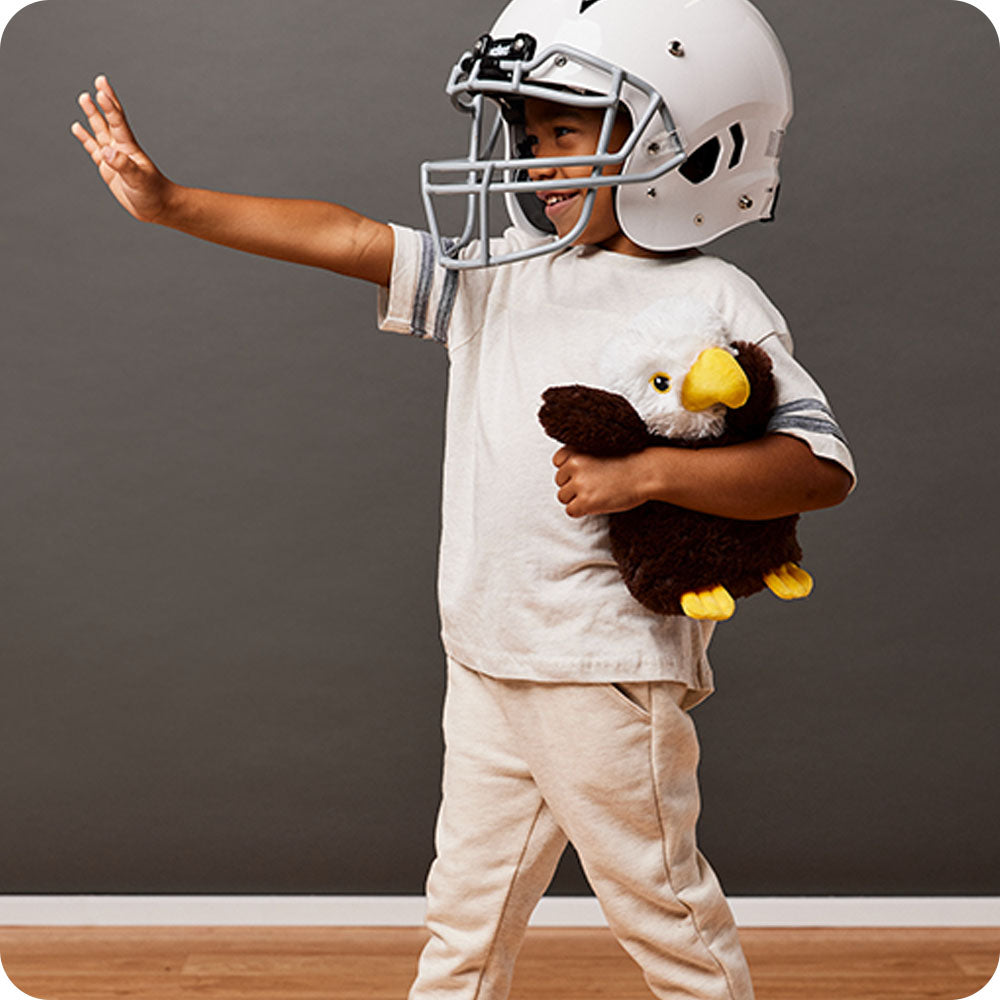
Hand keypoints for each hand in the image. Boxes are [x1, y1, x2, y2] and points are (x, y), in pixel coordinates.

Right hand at [71, 75, 173, 222]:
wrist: (158, 207)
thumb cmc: (153, 194)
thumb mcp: (139, 180)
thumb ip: (123, 165)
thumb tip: (105, 151)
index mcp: (129, 148)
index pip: (118, 122)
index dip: (109, 106)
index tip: (101, 90)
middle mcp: (121, 148)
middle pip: (110, 119)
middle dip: (105, 101)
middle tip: (100, 80)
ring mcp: (113, 157)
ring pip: (100, 131)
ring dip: (92, 115)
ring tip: (84, 98)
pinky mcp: (107, 168)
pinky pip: (93, 149)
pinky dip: (85, 138)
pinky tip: (77, 127)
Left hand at [552, 446, 651, 517]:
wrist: (647, 472)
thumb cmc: (630, 460)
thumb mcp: (601, 448)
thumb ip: (583, 456)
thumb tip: (569, 470)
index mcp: (576, 450)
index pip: (558, 462)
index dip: (570, 470)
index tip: (585, 473)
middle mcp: (573, 465)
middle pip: (560, 481)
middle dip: (573, 485)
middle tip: (594, 486)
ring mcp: (579, 484)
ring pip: (563, 497)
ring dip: (576, 499)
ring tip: (596, 495)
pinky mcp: (585, 502)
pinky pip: (571, 511)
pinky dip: (581, 511)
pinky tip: (596, 505)